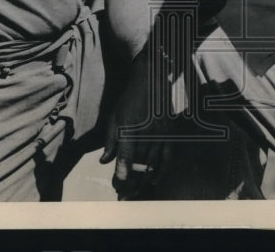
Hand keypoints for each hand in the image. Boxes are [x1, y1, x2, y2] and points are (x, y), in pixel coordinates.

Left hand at [99, 47, 173, 198]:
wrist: (152, 78)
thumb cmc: (130, 97)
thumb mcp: (115, 115)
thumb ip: (111, 140)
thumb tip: (104, 161)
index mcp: (130, 127)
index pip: (126, 156)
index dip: (122, 172)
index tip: (118, 185)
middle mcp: (146, 133)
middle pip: (139, 164)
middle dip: (131, 182)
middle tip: (124, 196)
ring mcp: (160, 134)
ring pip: (153, 163)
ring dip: (144, 180)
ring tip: (136, 192)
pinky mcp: (170, 133)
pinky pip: (167, 156)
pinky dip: (161, 170)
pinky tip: (154, 180)